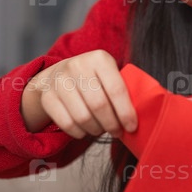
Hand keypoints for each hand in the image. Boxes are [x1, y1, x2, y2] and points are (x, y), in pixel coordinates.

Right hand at [21, 50, 136, 137]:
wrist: (59, 73)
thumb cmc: (94, 76)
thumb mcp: (109, 72)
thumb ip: (123, 87)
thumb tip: (143, 112)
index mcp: (99, 58)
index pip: (116, 89)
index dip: (126, 112)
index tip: (132, 126)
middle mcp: (77, 66)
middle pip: (99, 105)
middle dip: (111, 123)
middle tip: (118, 132)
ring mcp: (59, 81)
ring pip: (82, 117)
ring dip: (96, 129)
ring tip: (103, 130)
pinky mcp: (47, 97)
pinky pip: (66, 123)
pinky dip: (79, 132)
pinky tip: (86, 131)